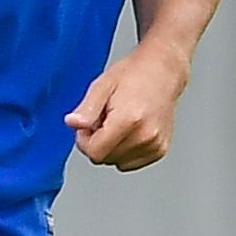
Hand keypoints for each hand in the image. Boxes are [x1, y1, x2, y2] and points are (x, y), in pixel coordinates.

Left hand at [67, 41, 189, 170]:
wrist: (162, 72)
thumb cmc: (134, 75)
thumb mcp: (101, 86)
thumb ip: (86, 109)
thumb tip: (73, 123)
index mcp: (130, 120)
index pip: (95, 152)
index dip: (84, 141)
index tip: (87, 126)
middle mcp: (145, 136)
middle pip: (105, 159)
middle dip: (97, 143)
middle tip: (104, 120)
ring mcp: (155, 145)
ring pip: (117, 163)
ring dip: (111, 148)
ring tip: (118, 124)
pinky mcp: (160, 150)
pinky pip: (130, 163)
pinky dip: (125, 151)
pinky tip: (128, 131)